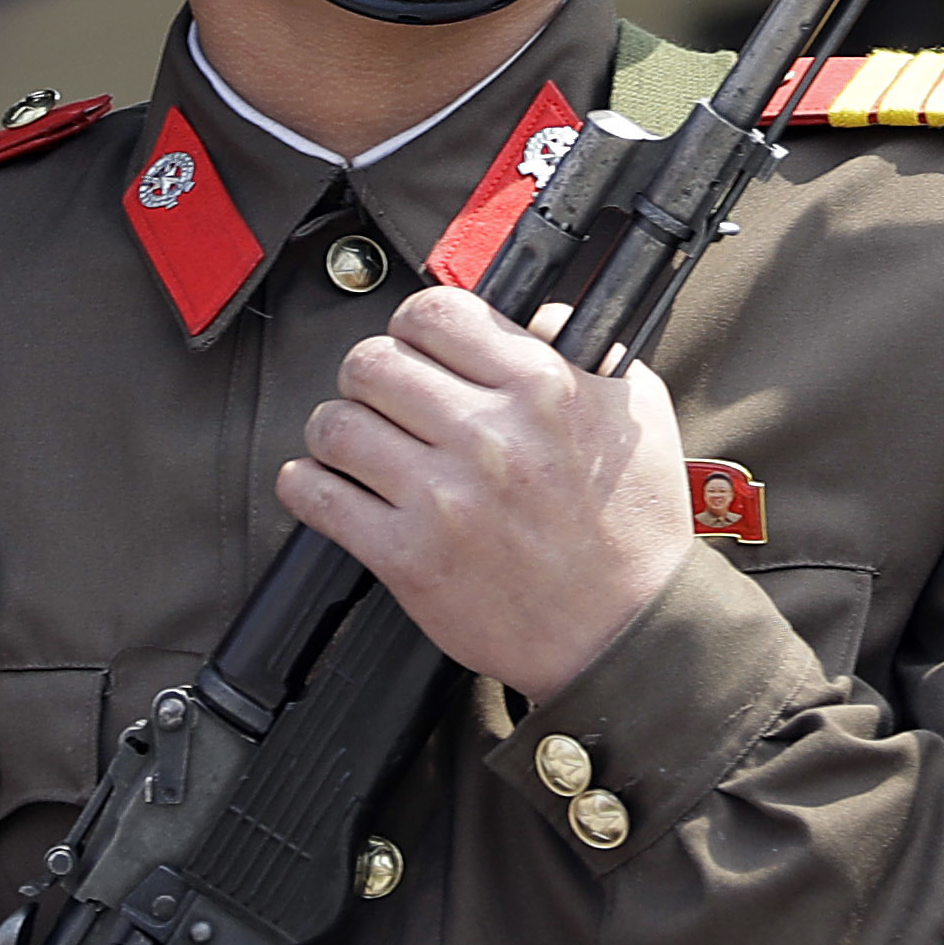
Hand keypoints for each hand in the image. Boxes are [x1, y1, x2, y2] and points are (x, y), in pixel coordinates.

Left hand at [274, 284, 689, 692]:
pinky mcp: (409, 557)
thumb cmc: (633, 527)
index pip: (433, 313)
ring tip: (357, 447)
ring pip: (334, 424)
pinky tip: (331, 487)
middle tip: (383, 402)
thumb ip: (577, 349)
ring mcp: (443, 498)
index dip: (413, 326)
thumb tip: (529, 312)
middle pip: (370, 362)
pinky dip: (309, 486)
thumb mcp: (634, 411)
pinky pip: (317, 495)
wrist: (626, 632)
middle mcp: (489, 435)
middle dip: (369, 378)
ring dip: (336, 432)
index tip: (416, 349)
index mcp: (542, 387)